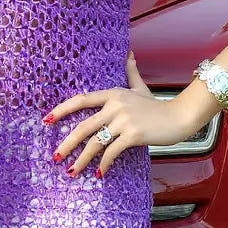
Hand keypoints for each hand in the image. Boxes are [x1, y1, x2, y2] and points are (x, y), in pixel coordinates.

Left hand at [43, 51, 209, 176]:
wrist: (180, 117)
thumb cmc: (158, 106)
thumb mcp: (141, 87)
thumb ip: (131, 72)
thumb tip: (129, 54)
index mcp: (113, 93)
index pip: (81, 100)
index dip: (62, 110)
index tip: (47, 120)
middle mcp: (115, 105)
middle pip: (84, 125)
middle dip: (67, 143)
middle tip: (56, 157)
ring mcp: (124, 120)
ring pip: (96, 141)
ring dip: (82, 159)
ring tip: (72, 172)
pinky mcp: (133, 134)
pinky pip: (112, 151)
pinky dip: (104, 164)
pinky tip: (99, 174)